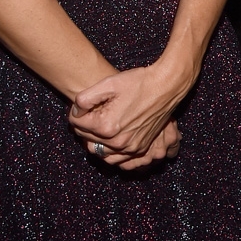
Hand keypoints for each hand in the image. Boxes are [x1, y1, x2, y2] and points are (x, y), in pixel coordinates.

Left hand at [69, 62, 187, 166]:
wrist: (166, 86)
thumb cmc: (138, 82)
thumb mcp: (108, 84)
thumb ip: (85, 99)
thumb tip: (75, 111)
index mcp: (106, 126)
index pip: (77, 124)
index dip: (75, 113)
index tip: (80, 106)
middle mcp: (117, 141)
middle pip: (86, 139)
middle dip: (83, 126)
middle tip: (86, 114)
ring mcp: (130, 147)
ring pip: (100, 152)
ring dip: (94, 140)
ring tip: (96, 126)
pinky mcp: (140, 147)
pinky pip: (117, 158)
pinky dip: (109, 150)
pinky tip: (109, 137)